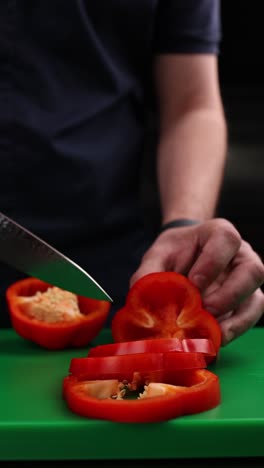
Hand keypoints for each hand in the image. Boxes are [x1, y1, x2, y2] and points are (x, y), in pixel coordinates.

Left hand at [130, 218, 263, 345]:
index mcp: (219, 234)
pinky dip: (234, 331)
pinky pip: (250, 317)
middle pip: (252, 270)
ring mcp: (247, 280)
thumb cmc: (174, 253)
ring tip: (212, 334)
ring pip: (256, 299)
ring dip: (236, 320)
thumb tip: (142, 304)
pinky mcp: (247, 301)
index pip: (227, 240)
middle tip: (205, 311)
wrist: (183, 258)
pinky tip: (214, 339)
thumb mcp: (157, 256)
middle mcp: (241, 255)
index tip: (194, 282)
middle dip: (229, 295)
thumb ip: (148, 274)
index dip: (213, 262)